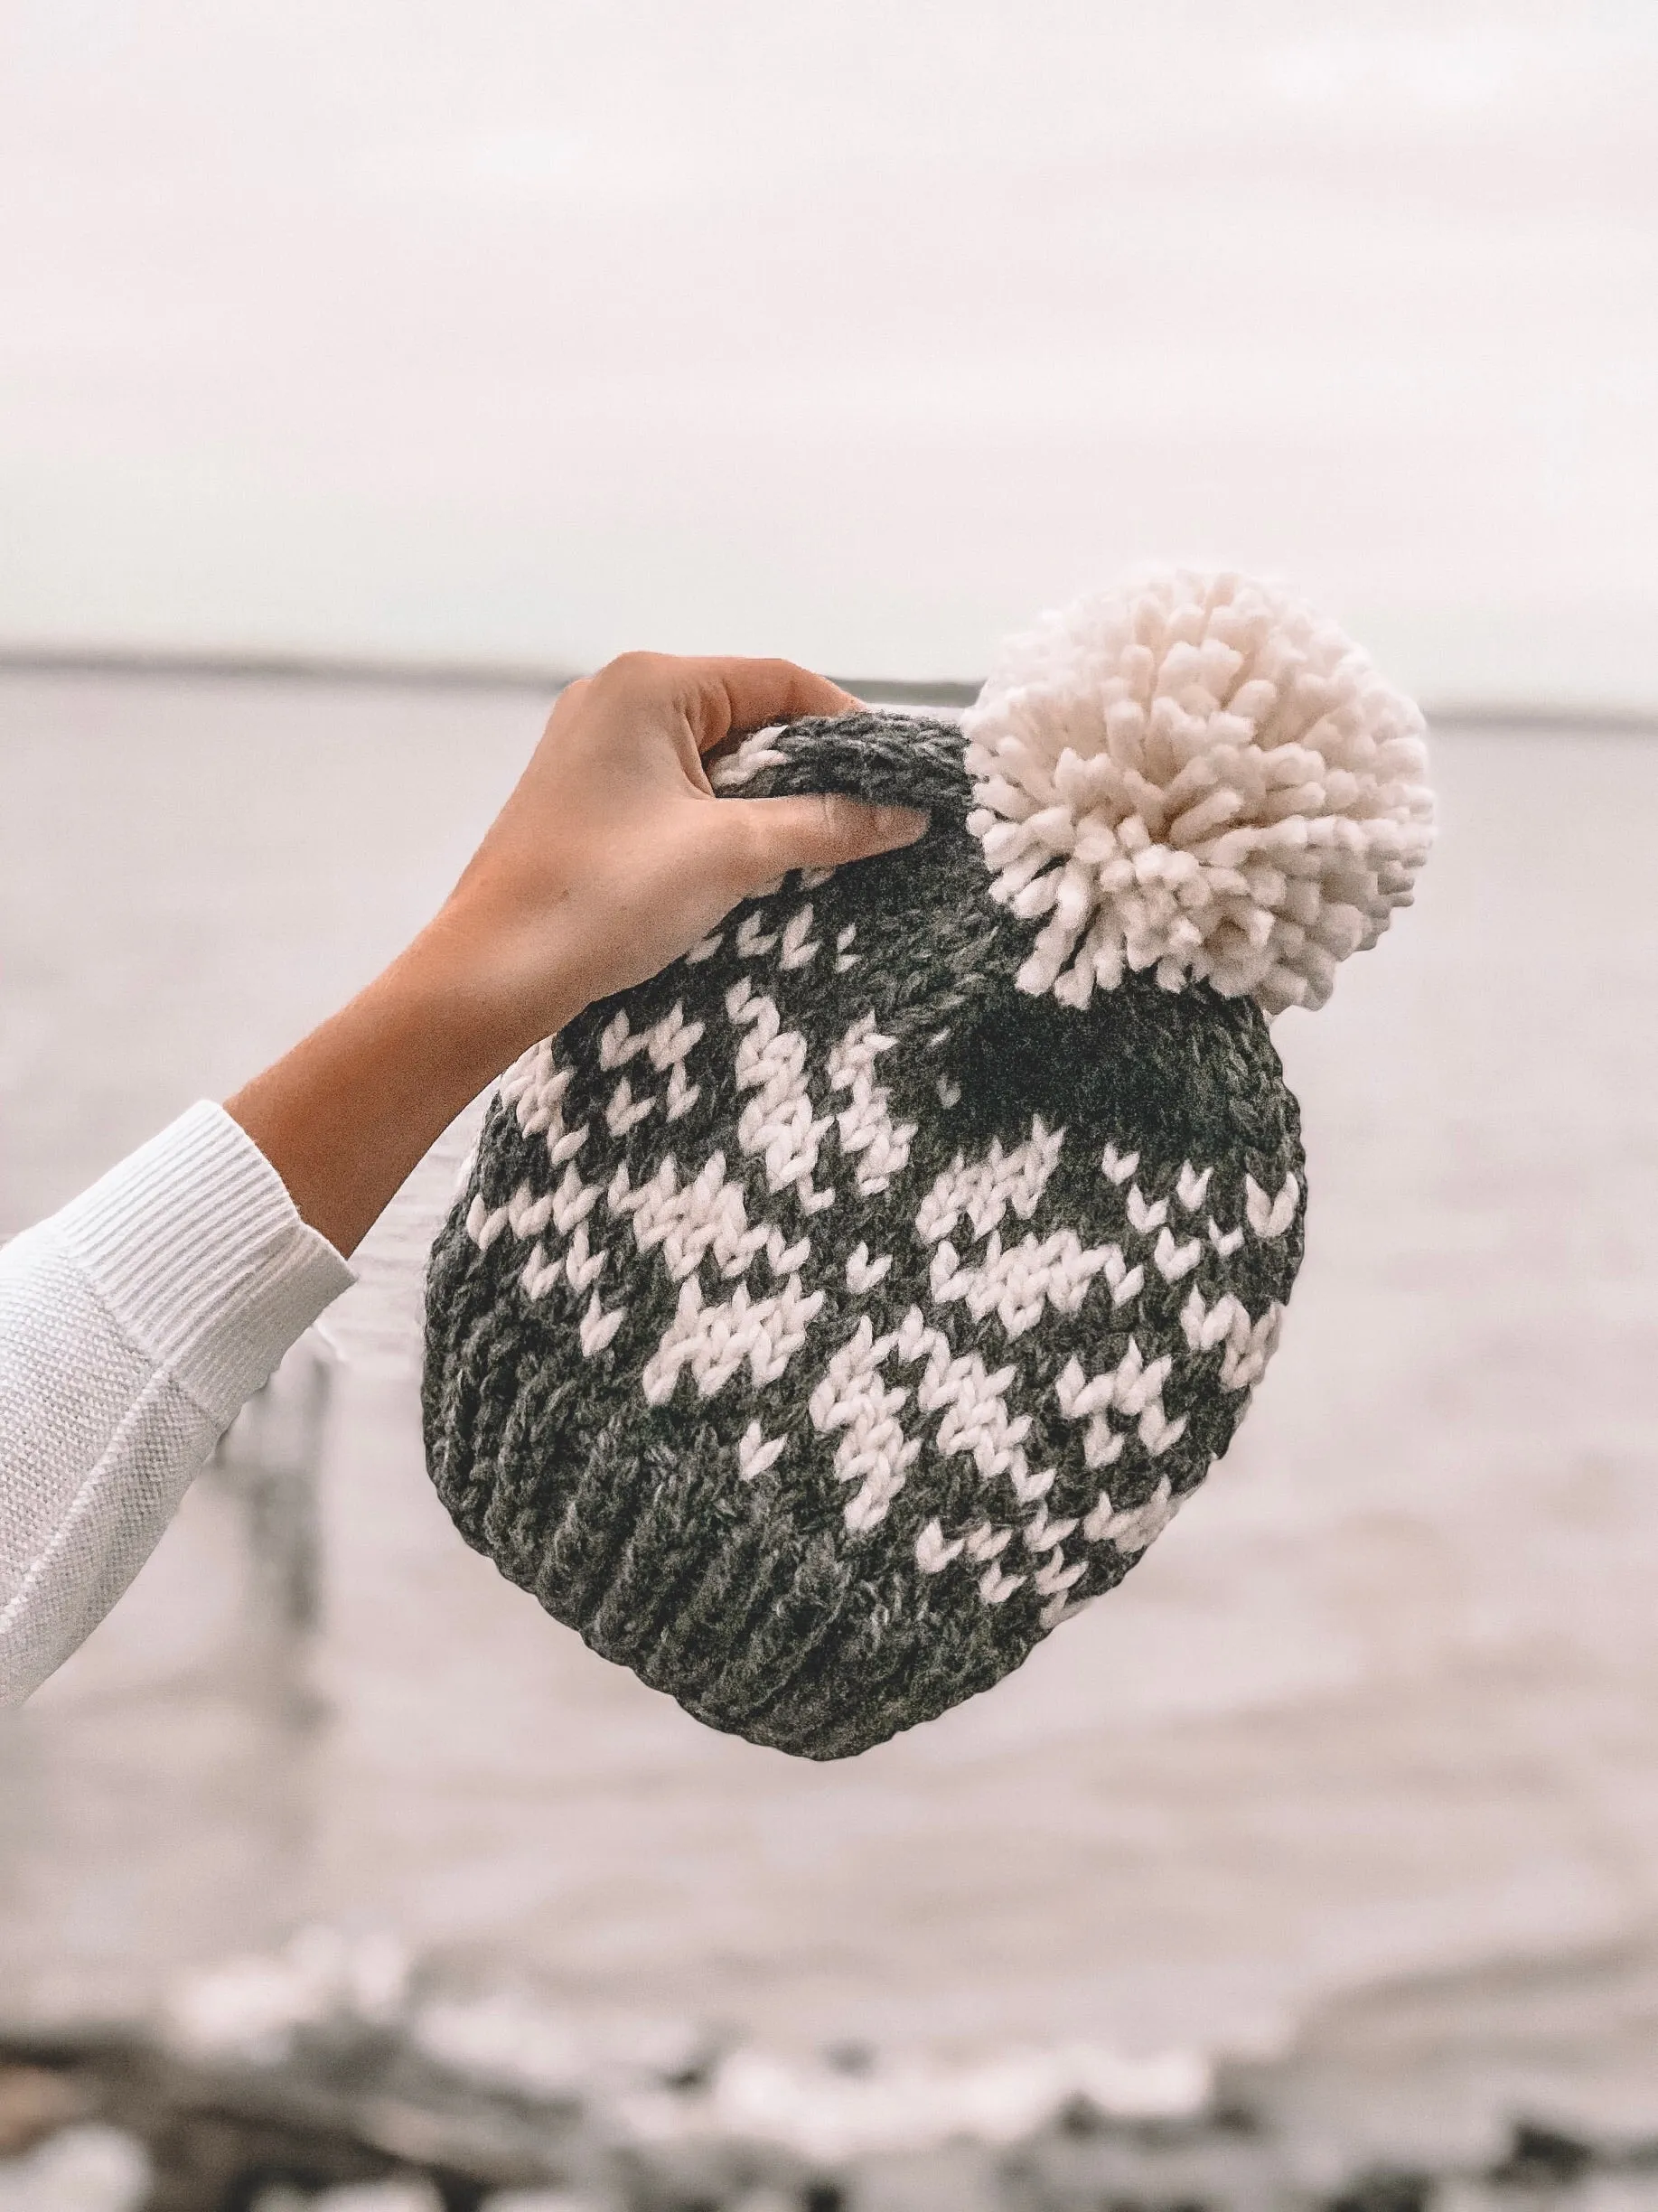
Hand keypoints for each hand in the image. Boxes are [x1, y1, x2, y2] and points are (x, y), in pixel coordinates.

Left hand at [227, 654, 926, 1254]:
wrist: (489, 977)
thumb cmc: (597, 901)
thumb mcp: (731, 856)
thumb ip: (826, 824)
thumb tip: (905, 813)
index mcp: (648, 683)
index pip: (782, 681)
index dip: (851, 730)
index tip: (900, 782)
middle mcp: (617, 699)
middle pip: (752, 716)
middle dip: (813, 771)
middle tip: (873, 823)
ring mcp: (596, 750)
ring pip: (719, 760)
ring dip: (772, 804)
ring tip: (824, 853)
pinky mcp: (588, 801)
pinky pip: (682, 794)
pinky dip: (727, 823)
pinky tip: (758, 868)